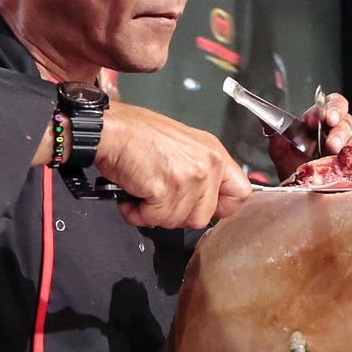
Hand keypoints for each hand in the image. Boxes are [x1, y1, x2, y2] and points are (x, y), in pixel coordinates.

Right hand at [94, 103, 251, 229]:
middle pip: (203, 217)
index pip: (240, 193)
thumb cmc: (137, 134)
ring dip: (153, 213)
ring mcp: (188, 177)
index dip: (220, 208)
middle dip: (175, 214)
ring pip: (176, 221)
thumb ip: (199, 171)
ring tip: (142, 191)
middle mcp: (207, 164)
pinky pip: (153, 218)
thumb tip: (202, 200)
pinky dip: (136, 212)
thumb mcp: (183, 146)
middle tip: (158, 197)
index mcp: (213, 153)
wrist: (110, 129)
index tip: (200, 207)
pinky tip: (132, 194)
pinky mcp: (165, 188)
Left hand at [265, 93, 351, 179]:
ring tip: (340, 154)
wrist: (300, 194)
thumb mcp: (280, 151)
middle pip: (348, 118)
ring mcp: (350, 145)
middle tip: (330, 143)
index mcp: (320, 121)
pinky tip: (349, 165)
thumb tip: (265, 118)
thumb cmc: (293, 170)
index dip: (330, 108)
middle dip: (340, 130)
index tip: (320, 119)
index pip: (332, 103)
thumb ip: (275, 133)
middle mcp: (338, 130)